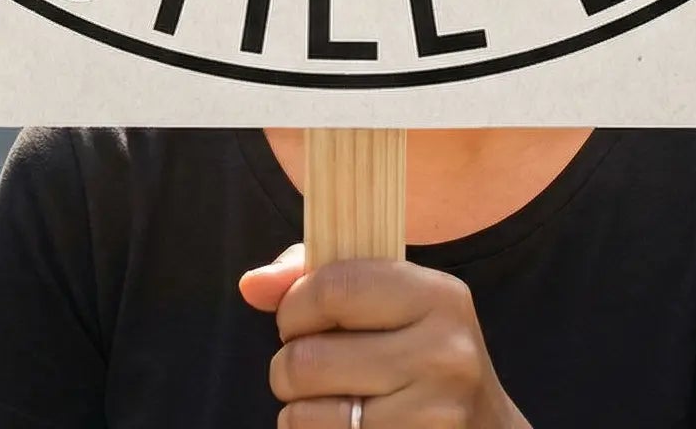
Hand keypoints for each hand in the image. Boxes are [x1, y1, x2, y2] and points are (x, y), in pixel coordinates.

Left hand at [241, 246, 525, 428]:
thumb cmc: (419, 355)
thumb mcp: (389, 303)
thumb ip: (316, 279)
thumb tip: (250, 284)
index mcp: (439, 297)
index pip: (332, 287)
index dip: (294, 306)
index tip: (298, 319)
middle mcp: (444, 355)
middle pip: (306, 359)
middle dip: (289, 366)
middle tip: (314, 369)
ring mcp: (433, 417)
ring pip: (304, 416)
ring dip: (298, 412)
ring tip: (331, 402)